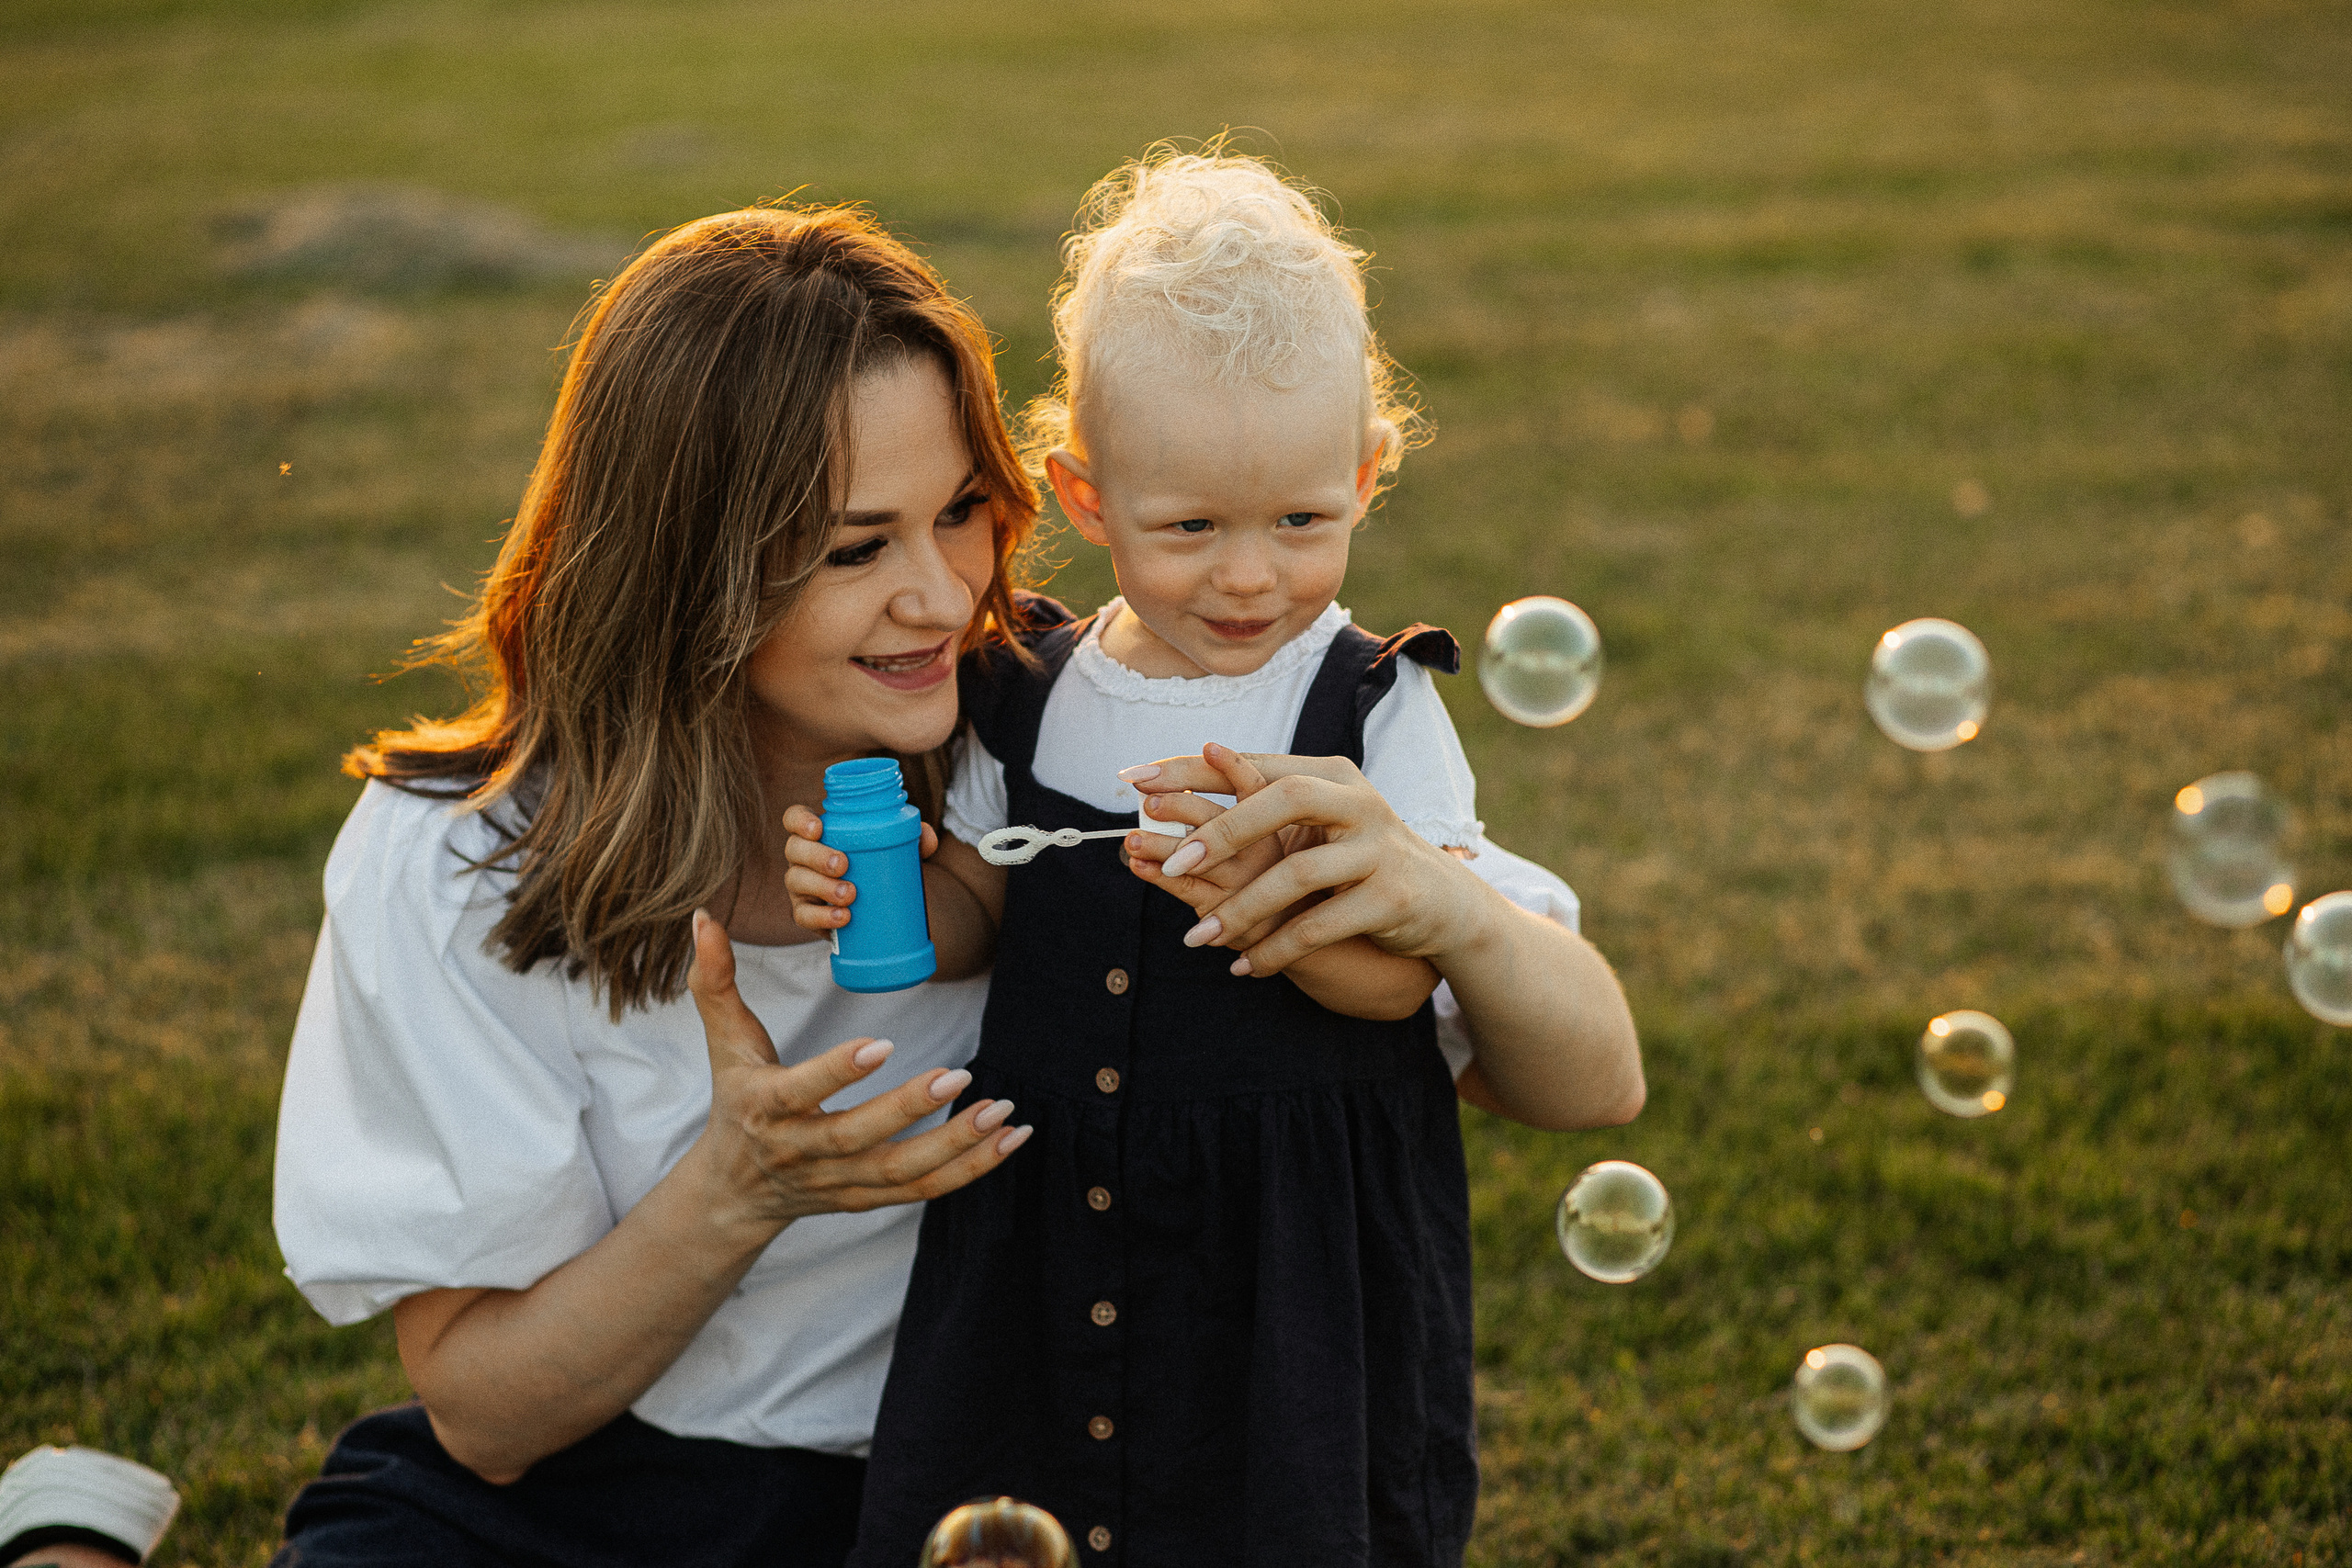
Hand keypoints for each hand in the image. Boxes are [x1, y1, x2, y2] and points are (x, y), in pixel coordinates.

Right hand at [688, 909, 1026, 1225]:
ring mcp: (838, 1182)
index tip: (882, 1043)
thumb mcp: (722, 1043)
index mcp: (764, 1109)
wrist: (734, 1192)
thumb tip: (702, 917)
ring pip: (901, 1173)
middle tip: (960, 1075)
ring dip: (956, 1145)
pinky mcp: (868, 1198)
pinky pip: (926, 1189)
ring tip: (1002, 1111)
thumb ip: (714, 981)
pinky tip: (1012, 1139)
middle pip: (857, 1138)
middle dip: (909, 1109)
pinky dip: (972, 1169)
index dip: (838, 1073)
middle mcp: (801, 1152)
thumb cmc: (736, 1100)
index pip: (800, 1092)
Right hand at [780, 803, 938, 936]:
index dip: (799, 820)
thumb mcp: (897, 849)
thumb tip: (927, 837)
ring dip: (822, 887)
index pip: (794, 819)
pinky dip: (822, 918)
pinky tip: (842, 918)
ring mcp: (801, 886)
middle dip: (817, 856)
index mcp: (817, 834)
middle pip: (795, 849)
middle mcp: (802, 857)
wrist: (880, 906)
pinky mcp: (807, 914)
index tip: (818, 828)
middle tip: (843, 865)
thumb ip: (914, 838)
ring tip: (850, 894)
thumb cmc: (879, 866)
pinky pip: (804, 916)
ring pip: (796, 881)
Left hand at [1121, 745, 1301, 946]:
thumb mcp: (1259, 840)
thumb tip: (1168, 791)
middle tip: (1149, 802)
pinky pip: (1186, 888)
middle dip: (1179, 808)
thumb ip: (1226, 815)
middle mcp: (1262, 851)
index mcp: (1271, 825)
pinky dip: (1157, 875)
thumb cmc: (1265, 877)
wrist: (1290, 931)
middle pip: (1218, 820)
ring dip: (1158, 845)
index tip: (1208, 748)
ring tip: (1132, 839)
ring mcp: (1245, 882)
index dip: (1230, 764)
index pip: (1253, 785)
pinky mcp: (1227, 912)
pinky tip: (1138, 865)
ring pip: (1196, 857)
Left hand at [1125, 748, 1488, 977]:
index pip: (1254, 766)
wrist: (1446, 904)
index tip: (1135, 782)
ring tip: (1198, 938)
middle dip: (1221, 833)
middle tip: (1171, 862)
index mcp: (1331, 775)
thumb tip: (1200, 760)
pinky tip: (1243, 966)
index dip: (1193, 771)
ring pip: (1298, 874)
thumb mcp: (1318, 823)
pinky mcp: (1391, 898)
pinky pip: (1321, 926)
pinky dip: (1276, 949)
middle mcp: (1358, 802)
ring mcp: (1378, 849)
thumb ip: (1265, 798)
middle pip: (1281, 802)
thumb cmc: (1363, 858)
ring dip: (1242, 911)